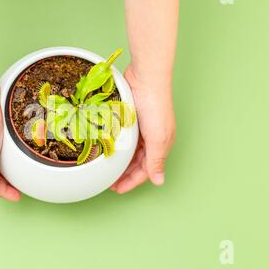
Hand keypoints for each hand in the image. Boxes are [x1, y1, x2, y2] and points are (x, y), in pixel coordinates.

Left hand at [111, 65, 175, 193]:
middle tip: (109, 183)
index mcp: (161, 145)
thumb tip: (159, 181)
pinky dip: (117, 147)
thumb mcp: (158, 138)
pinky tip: (108, 150)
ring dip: (120, 162)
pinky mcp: (131, 119)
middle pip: (137, 163)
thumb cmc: (156, 106)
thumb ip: (156, 160)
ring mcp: (141, 129)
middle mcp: (152, 138)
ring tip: (107, 169)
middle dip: (124, 175)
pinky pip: (124, 139)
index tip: (117, 190)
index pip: (146, 171)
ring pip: (129, 152)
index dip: (132, 182)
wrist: (145, 78)